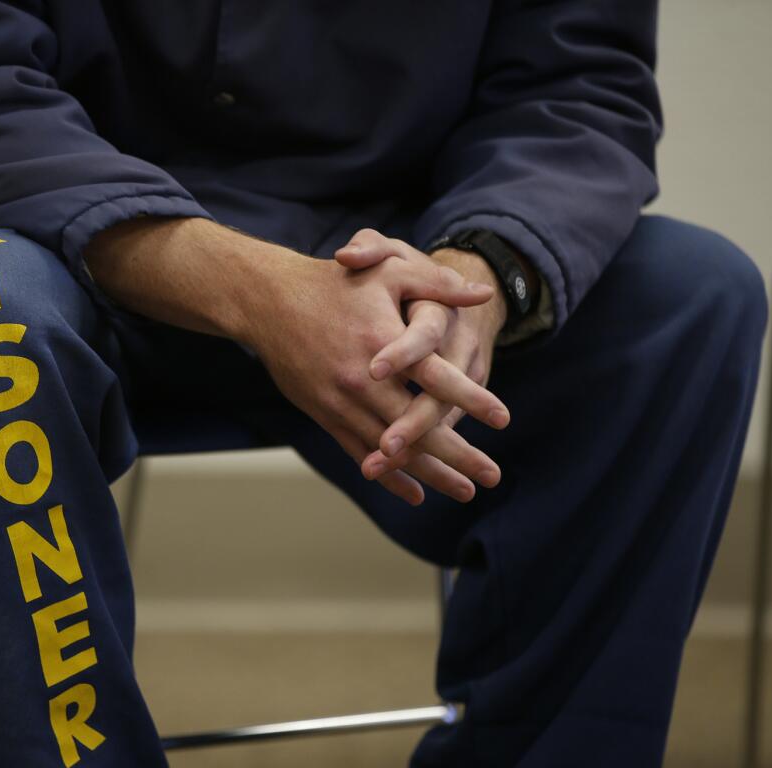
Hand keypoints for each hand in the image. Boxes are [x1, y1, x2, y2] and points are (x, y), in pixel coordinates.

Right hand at [240, 241, 500, 504]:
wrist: (268, 301)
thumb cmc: (333, 282)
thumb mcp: (387, 270)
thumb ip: (436, 283)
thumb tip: (483, 294)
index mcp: (383, 342)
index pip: (436, 378)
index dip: (472, 398)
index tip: (504, 418)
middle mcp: (362, 380)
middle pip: (417, 426)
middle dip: (459, 455)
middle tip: (494, 477)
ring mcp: (342, 402)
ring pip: (392, 448)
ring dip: (431, 474)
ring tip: (465, 491)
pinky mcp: (325, 414)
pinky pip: (360, 453)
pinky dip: (390, 476)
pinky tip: (415, 493)